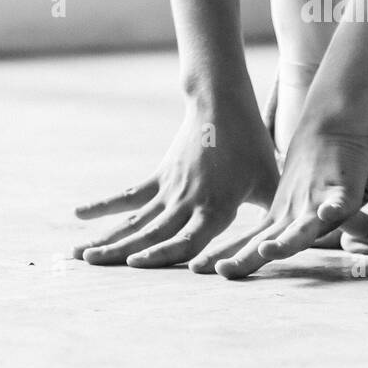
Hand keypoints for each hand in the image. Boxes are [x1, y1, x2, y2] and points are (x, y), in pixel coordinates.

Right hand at [72, 97, 278, 268]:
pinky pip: (130, 196)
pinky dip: (105, 205)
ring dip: (106, 237)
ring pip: (135, 220)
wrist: (222, 103)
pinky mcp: (161, 177)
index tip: (135, 264)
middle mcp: (188, 201)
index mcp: (216, 207)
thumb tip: (289, 242)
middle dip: (118, 251)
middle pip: (150, 232)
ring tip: (78, 254)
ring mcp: (171, 189)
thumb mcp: (268, 182)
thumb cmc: (252, 146)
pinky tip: (79, 214)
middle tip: (88, 264)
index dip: (162, 253)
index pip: (187, 238)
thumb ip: (271, 215)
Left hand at [191, 115, 367, 277]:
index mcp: (281, 219)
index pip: (253, 243)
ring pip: (303, 227)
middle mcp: (295, 213)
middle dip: (247, 257)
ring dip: (286, 241)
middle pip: (270, 240)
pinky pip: (340, 201)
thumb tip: (255, 251)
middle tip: (221, 270)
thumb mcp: (291, 205)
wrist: (331, 129)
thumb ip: (279, 230)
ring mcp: (318, 202)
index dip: (233, 258)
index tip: (205, 270)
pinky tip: (326, 214)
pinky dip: (335, 208)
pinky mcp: (342, 190)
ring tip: (267, 250)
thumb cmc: (308, 172)